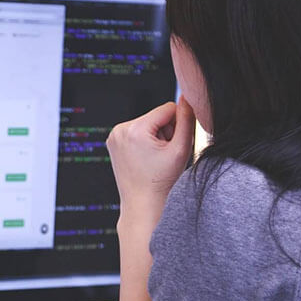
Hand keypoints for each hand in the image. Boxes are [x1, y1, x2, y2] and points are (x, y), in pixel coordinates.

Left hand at [106, 97, 194, 224]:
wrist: (142, 203)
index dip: (178, 125)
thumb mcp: (181, 148)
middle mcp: (119, 130)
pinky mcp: (113, 142)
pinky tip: (146, 158)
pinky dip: (145, 141)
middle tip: (163, 155)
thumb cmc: (162, 181)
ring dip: (156, 137)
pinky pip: (137, 132)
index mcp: (134, 129)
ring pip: (147, 124)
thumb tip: (188, 97)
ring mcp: (113, 136)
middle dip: (165, 132)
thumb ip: (187, 119)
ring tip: (155, 158)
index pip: (168, 108)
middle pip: (156, 116)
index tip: (175, 144)